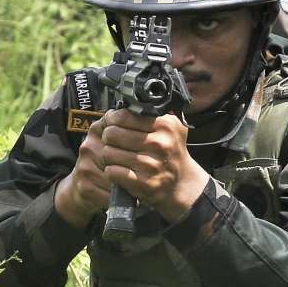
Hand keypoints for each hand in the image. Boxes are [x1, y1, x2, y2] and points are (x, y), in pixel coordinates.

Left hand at [56, 108, 207, 227]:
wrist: (180, 182)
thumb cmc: (169, 151)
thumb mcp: (170, 126)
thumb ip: (151, 112)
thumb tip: (122, 102)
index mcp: (165, 125)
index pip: (123, 116)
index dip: (113, 119)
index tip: (113, 124)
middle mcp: (160, 144)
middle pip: (112, 134)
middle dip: (109, 138)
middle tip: (114, 141)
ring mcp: (152, 165)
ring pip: (109, 153)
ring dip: (108, 156)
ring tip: (117, 156)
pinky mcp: (144, 184)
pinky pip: (113, 172)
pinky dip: (112, 171)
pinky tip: (120, 170)